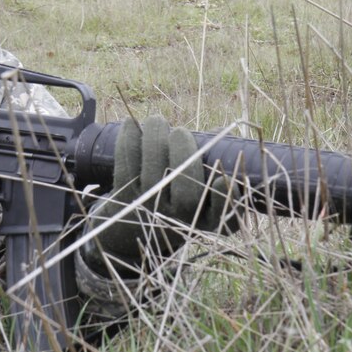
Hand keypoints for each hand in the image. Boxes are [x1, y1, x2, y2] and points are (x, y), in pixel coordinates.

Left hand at [82, 116, 231, 276]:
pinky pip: (126, 166)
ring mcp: (151, 209)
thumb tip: (215, 133)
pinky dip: (128, 141)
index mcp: (207, 220)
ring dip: (155, 140)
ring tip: (157, 121)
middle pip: (187, 193)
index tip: (222, 180)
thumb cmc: (174, 200)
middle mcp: (179, 220)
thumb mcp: (198, 195)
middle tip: (180, 132)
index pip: (224, 217)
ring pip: (155, 173)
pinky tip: (131, 124)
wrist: (128, 230)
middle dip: (184, 154)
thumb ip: (209, 164)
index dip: (226, 200)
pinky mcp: (125, 197)